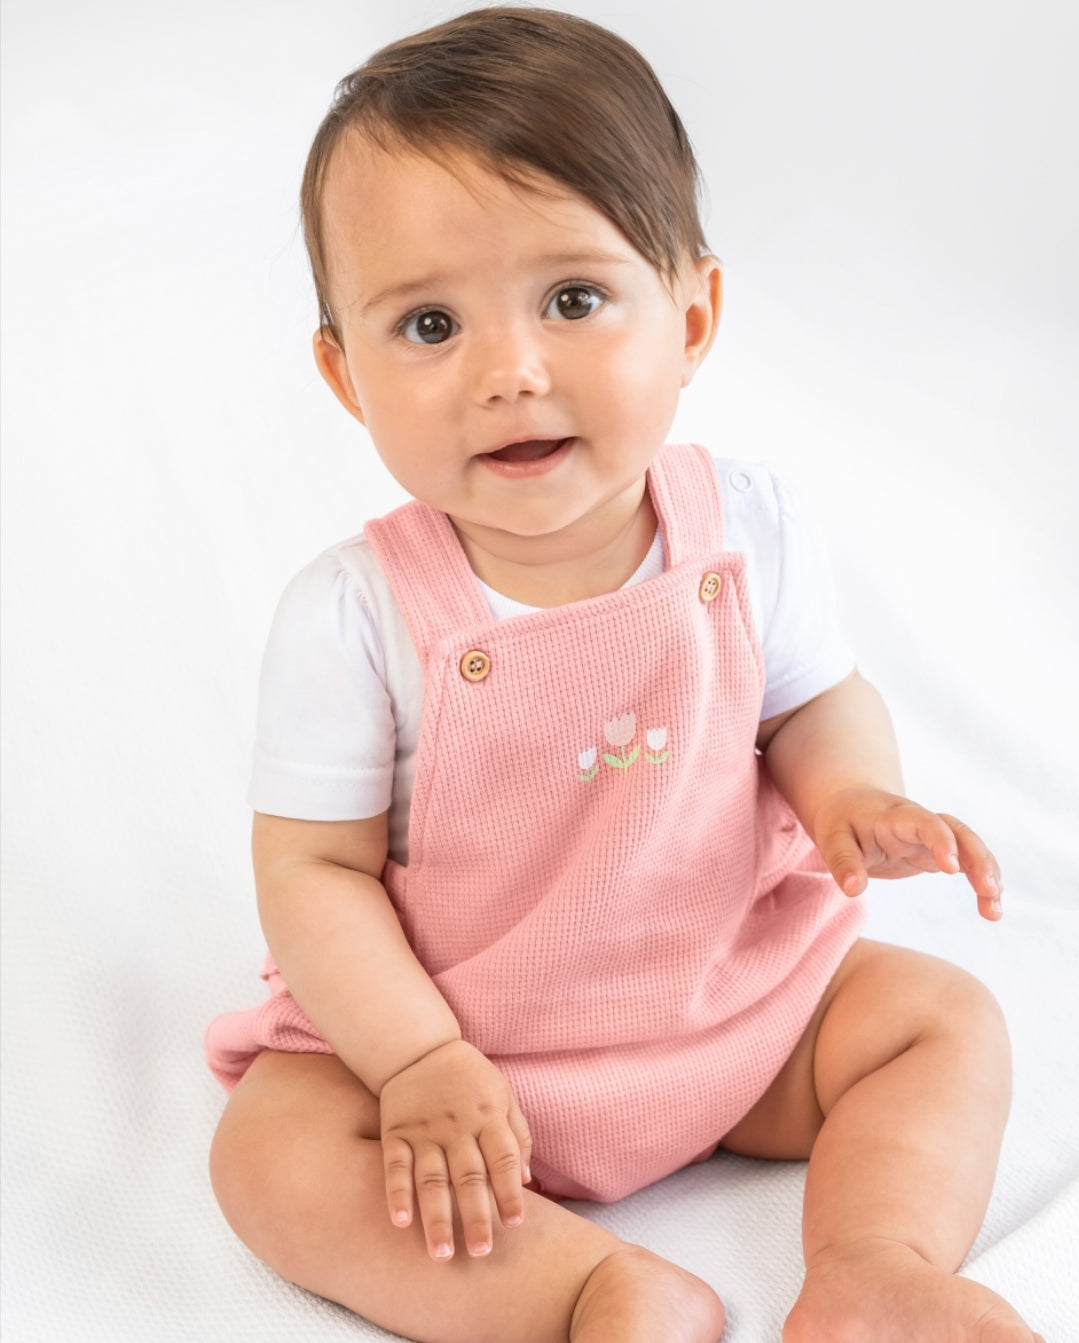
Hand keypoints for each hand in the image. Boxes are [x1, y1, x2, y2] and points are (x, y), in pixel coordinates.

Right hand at [378, 1039, 531, 1260]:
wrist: (419, 1047)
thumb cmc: (469, 1077)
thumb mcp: (503, 1094)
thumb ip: (517, 1134)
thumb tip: (525, 1180)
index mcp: (487, 1117)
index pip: (502, 1159)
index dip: (509, 1192)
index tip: (515, 1224)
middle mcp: (457, 1127)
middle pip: (468, 1176)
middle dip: (475, 1216)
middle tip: (481, 1252)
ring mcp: (424, 1131)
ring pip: (431, 1179)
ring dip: (436, 1218)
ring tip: (442, 1254)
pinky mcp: (396, 1132)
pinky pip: (395, 1166)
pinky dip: (397, 1193)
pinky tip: (401, 1221)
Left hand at [812, 787, 1003, 920]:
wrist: (853, 806)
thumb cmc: (842, 822)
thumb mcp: (831, 838)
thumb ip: (842, 862)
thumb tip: (853, 889)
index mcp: (895, 816)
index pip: (924, 822)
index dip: (940, 841)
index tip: (951, 868)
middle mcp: (921, 822)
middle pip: (959, 831)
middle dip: (978, 858)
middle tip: (989, 890)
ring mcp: (933, 836)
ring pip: (970, 846)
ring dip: (987, 873)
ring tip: (994, 911)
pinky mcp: (938, 852)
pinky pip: (968, 861)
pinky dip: (982, 880)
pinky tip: (991, 906)